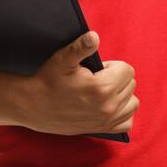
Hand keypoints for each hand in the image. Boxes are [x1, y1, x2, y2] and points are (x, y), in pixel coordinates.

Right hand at [16, 31, 138, 136]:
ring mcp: (107, 120)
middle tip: (95, 79)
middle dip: (116, 78)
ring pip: (132, 102)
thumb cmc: (48, 80)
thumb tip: (94, 36)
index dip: (112, 66)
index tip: (96, 70)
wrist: (34, 106)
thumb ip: (80, 47)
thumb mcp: (62, 60)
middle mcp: (108, 106)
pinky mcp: (103, 129)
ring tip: (103, 91)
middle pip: (130, 84)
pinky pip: (127, 121)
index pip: (127, 70)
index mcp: (102, 88)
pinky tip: (109, 105)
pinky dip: (122, 113)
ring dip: (122, 94)